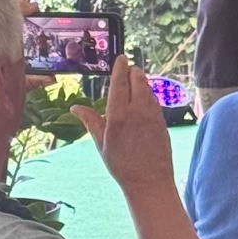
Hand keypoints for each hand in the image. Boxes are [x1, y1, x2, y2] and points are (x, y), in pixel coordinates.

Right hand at [73, 57, 175, 198]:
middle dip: (132, 72)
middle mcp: (137, 110)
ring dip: (141, 81)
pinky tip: (142, 99)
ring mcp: (152, 114)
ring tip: (133, 82)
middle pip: (137, 79)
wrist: (149, 181)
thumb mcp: (101, 143)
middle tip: (126, 70)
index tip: (121, 57)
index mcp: (118, 115)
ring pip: (147, 87)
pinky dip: (148, 94)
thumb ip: (91, 121)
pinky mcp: (162, 119)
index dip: (120, 68)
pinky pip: (154, 99)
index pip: (120, 82)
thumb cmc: (121, 165)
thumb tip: (75, 108)